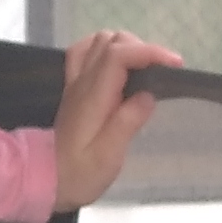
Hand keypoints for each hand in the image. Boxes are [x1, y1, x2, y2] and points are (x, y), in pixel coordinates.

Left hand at [50, 29, 181, 210]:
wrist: (47, 181)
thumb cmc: (80, 174)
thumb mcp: (108, 157)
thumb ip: (127, 123)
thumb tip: (148, 95)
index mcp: (93, 97)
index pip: (118, 55)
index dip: (148, 52)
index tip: (174, 65)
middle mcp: (82, 82)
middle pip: (110, 41)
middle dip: (142, 49)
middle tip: (163, 73)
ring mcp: (75, 83)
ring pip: (98, 42)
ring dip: (126, 47)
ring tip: (146, 70)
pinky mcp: (74, 88)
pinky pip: (85, 53)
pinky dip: (106, 49)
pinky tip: (119, 64)